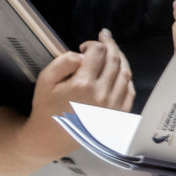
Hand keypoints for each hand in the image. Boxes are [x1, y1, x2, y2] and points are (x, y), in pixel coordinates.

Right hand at [26, 31, 132, 159]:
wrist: (51, 137)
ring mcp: (112, 107)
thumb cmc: (48, 109)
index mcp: (83, 85)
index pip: (98, 52)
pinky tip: (120, 72)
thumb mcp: (46, 80)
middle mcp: (101, 96)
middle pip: (114, 60)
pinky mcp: (117, 116)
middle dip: (110, 45)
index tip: (86, 45)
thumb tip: (82, 54)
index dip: (93, 43)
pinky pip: (129, 92)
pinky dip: (127, 78)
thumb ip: (63, 62)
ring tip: (113, 51)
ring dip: (121, 58)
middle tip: (105, 38)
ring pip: (125, 73)